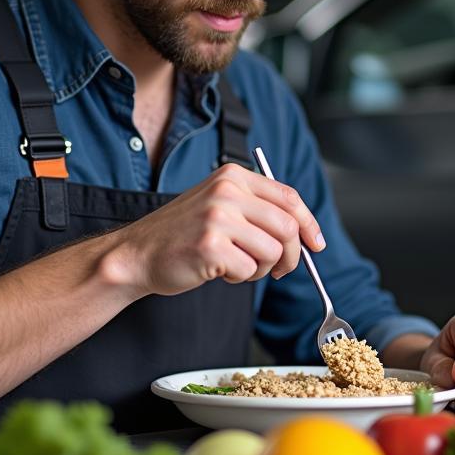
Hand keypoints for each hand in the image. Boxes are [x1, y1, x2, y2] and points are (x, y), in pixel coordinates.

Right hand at [105, 163, 324, 296]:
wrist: (138, 253)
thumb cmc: (181, 234)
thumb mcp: (219, 205)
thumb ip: (257, 209)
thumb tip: (303, 232)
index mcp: (233, 176)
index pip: (289, 197)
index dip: (309, 224)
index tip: (316, 244)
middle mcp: (227, 191)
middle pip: (287, 226)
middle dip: (291, 255)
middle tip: (280, 269)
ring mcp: (218, 217)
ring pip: (272, 251)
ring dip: (262, 269)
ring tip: (237, 266)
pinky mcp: (211, 246)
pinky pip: (249, 270)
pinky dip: (240, 278)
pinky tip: (219, 271)